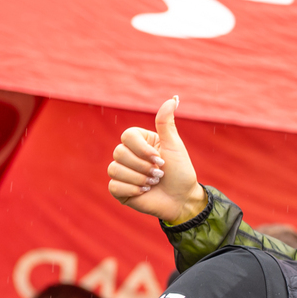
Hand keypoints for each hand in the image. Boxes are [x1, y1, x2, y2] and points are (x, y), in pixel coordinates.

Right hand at [107, 96, 206, 224]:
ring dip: (139, 179)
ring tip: (153, 184)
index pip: (127, 136)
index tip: (160, 159)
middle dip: (143, 167)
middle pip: (119, 153)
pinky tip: (145, 192)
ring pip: (114, 169)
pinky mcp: (119, 190)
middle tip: (159, 175)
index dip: (142, 149)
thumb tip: (172, 98)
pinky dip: (132, 190)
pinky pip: (114, 186)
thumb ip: (167, 123)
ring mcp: (122, 172)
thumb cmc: (181, 172)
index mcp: (139, 142)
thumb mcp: (174, 146)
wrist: (182, 199)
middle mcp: (128, 155)